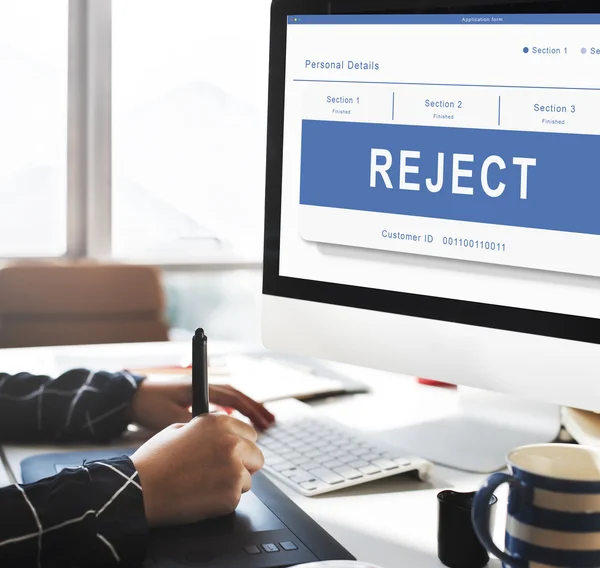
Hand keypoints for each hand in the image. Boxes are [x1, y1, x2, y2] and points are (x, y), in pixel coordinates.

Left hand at [130, 376, 274, 431]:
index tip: (264, 420)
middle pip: (237, 397)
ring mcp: (199, 394)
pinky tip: (238, 426)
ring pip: (231, 401)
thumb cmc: (149, 406)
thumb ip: (195, 427)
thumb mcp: (172, 418)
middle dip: (255, 409)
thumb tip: (218, 439)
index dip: (251, 409)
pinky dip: (234, 414)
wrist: (130, 398)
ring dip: (247, 411)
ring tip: (262, 422)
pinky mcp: (194, 401)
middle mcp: (203, 388)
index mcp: (200, 389)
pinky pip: (221, 405)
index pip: (233, 397)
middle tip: (271, 422)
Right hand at [131, 414, 263, 526]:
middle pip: (256, 456)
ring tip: (204, 484)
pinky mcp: (231, 493)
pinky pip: (236, 498)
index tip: (232, 453)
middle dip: (242, 465)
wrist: (140, 489)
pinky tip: (201, 496)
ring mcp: (234, 468)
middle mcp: (232, 442)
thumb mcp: (180, 429)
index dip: (240, 445)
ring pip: (248, 479)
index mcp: (220, 423)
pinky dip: (223, 501)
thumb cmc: (155, 461)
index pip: (250, 434)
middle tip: (219, 473)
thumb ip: (207, 429)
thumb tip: (223, 433)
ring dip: (232, 484)